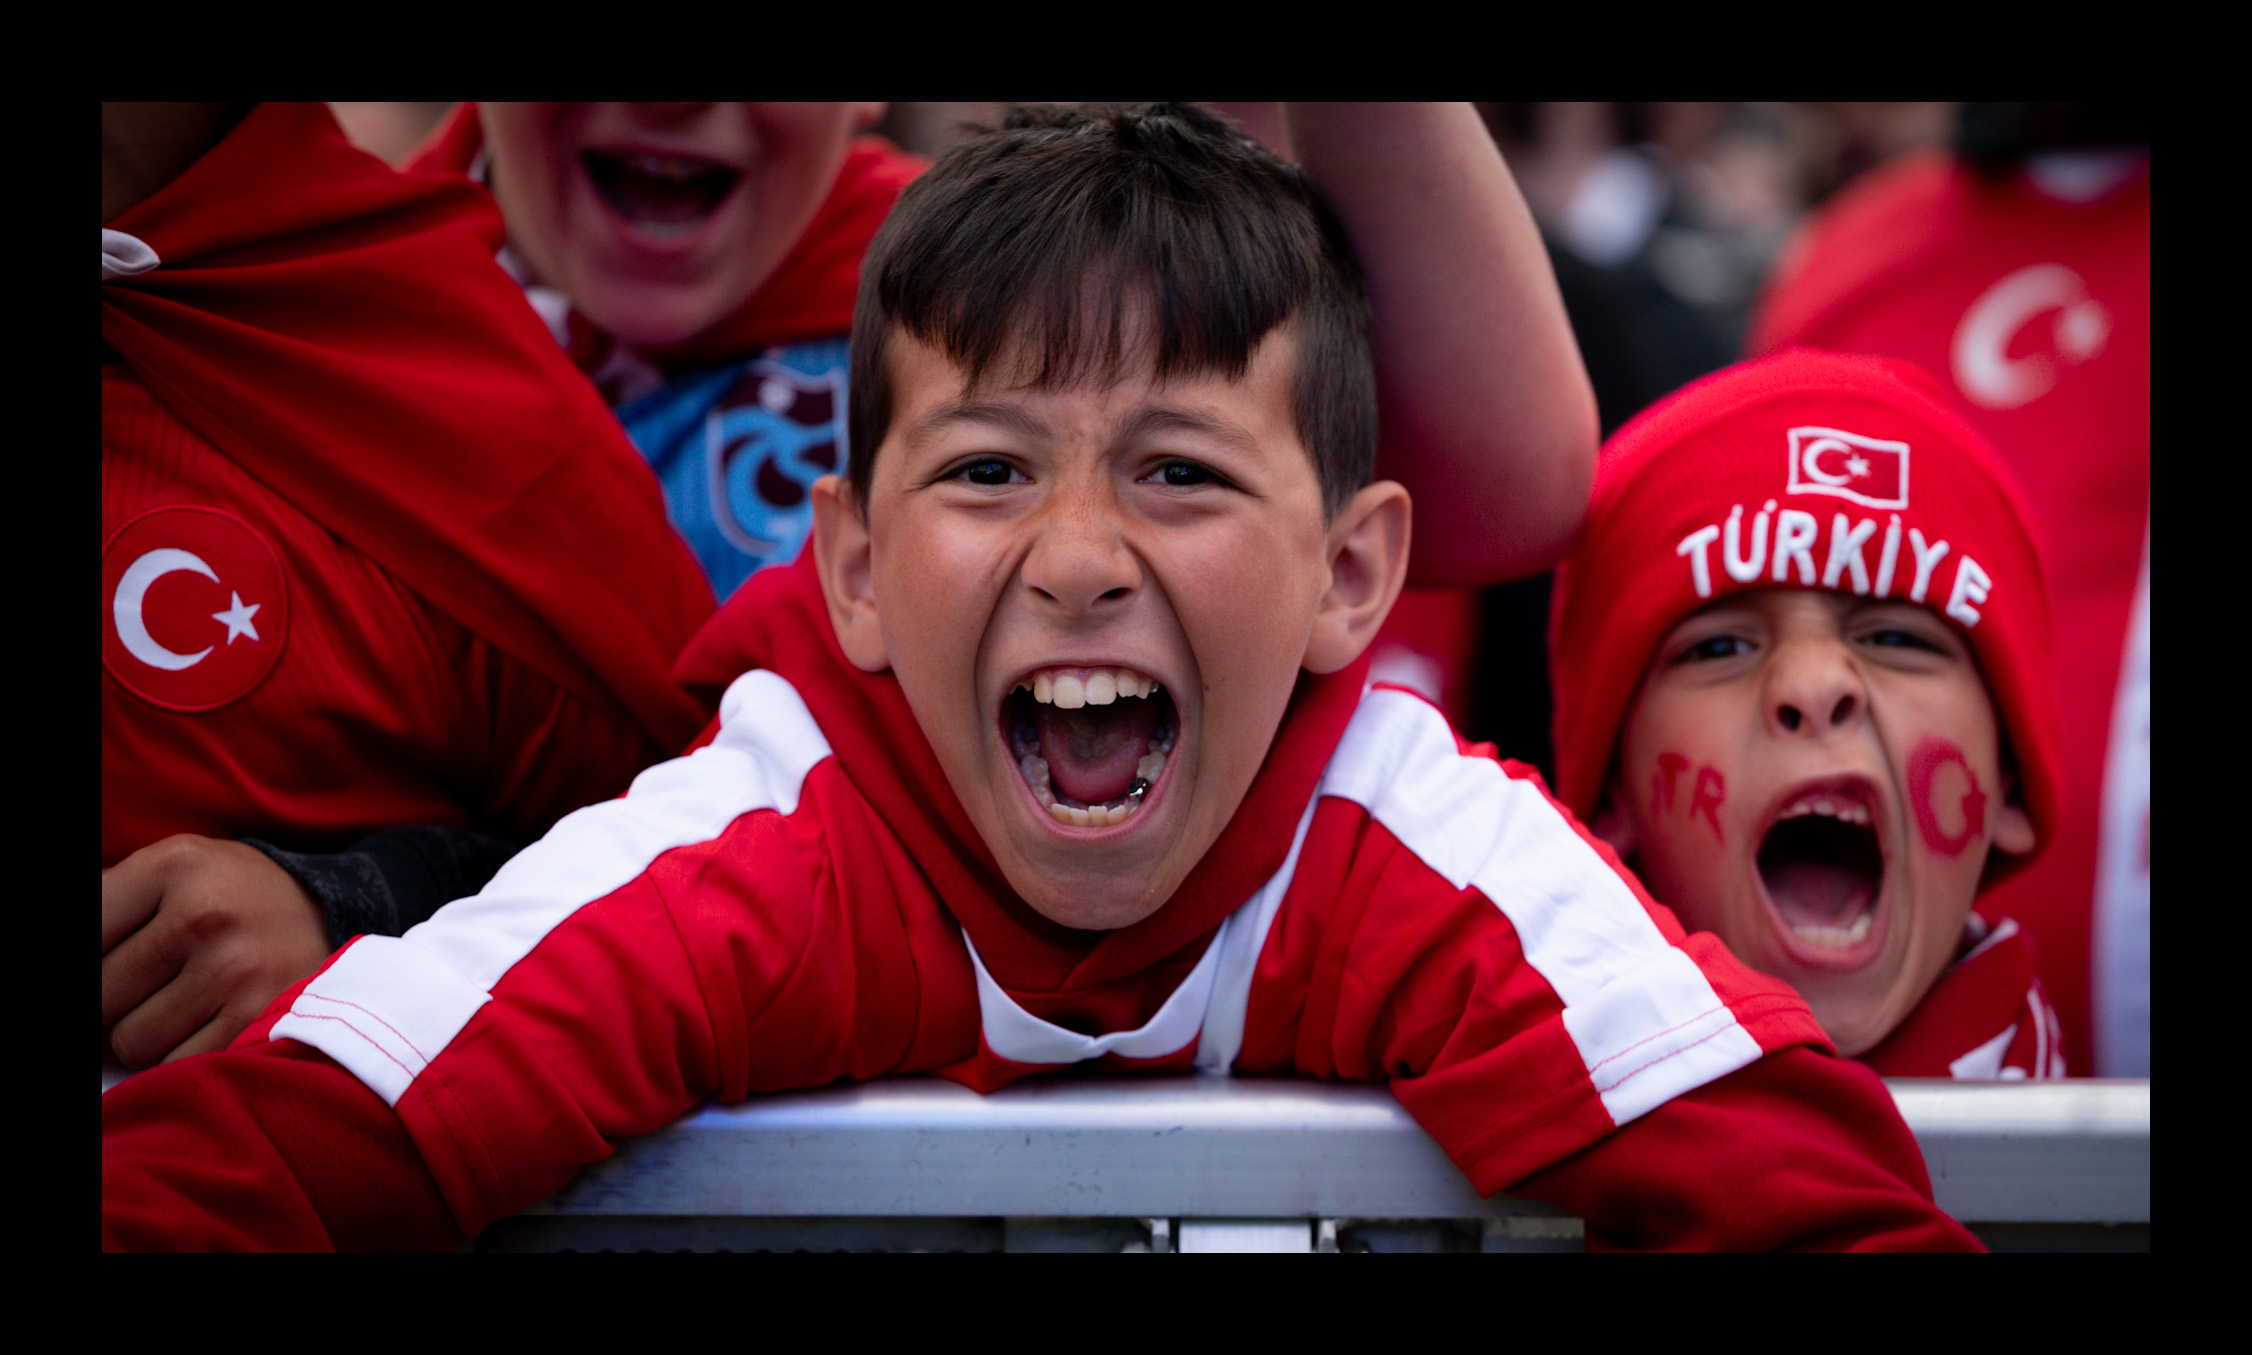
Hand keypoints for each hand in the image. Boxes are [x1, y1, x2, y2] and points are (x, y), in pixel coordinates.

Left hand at [102, 835, 334, 1066]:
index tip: (113, 975)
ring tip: (179, 1005)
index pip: (83, 936)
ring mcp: (236, 970)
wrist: (327, 912)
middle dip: (111, 1005)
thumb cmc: (223, 897)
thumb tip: (75, 976)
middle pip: (99, 998)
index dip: (88, 969)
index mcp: (171, 867)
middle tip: (146, 987)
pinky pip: (178, 1064)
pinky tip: (207, 1023)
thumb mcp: (167, 873)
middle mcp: (204, 915)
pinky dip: (182, 1055)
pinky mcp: (260, 1018)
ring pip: (132, 1042)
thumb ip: (104, 908)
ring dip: (144, 1036)